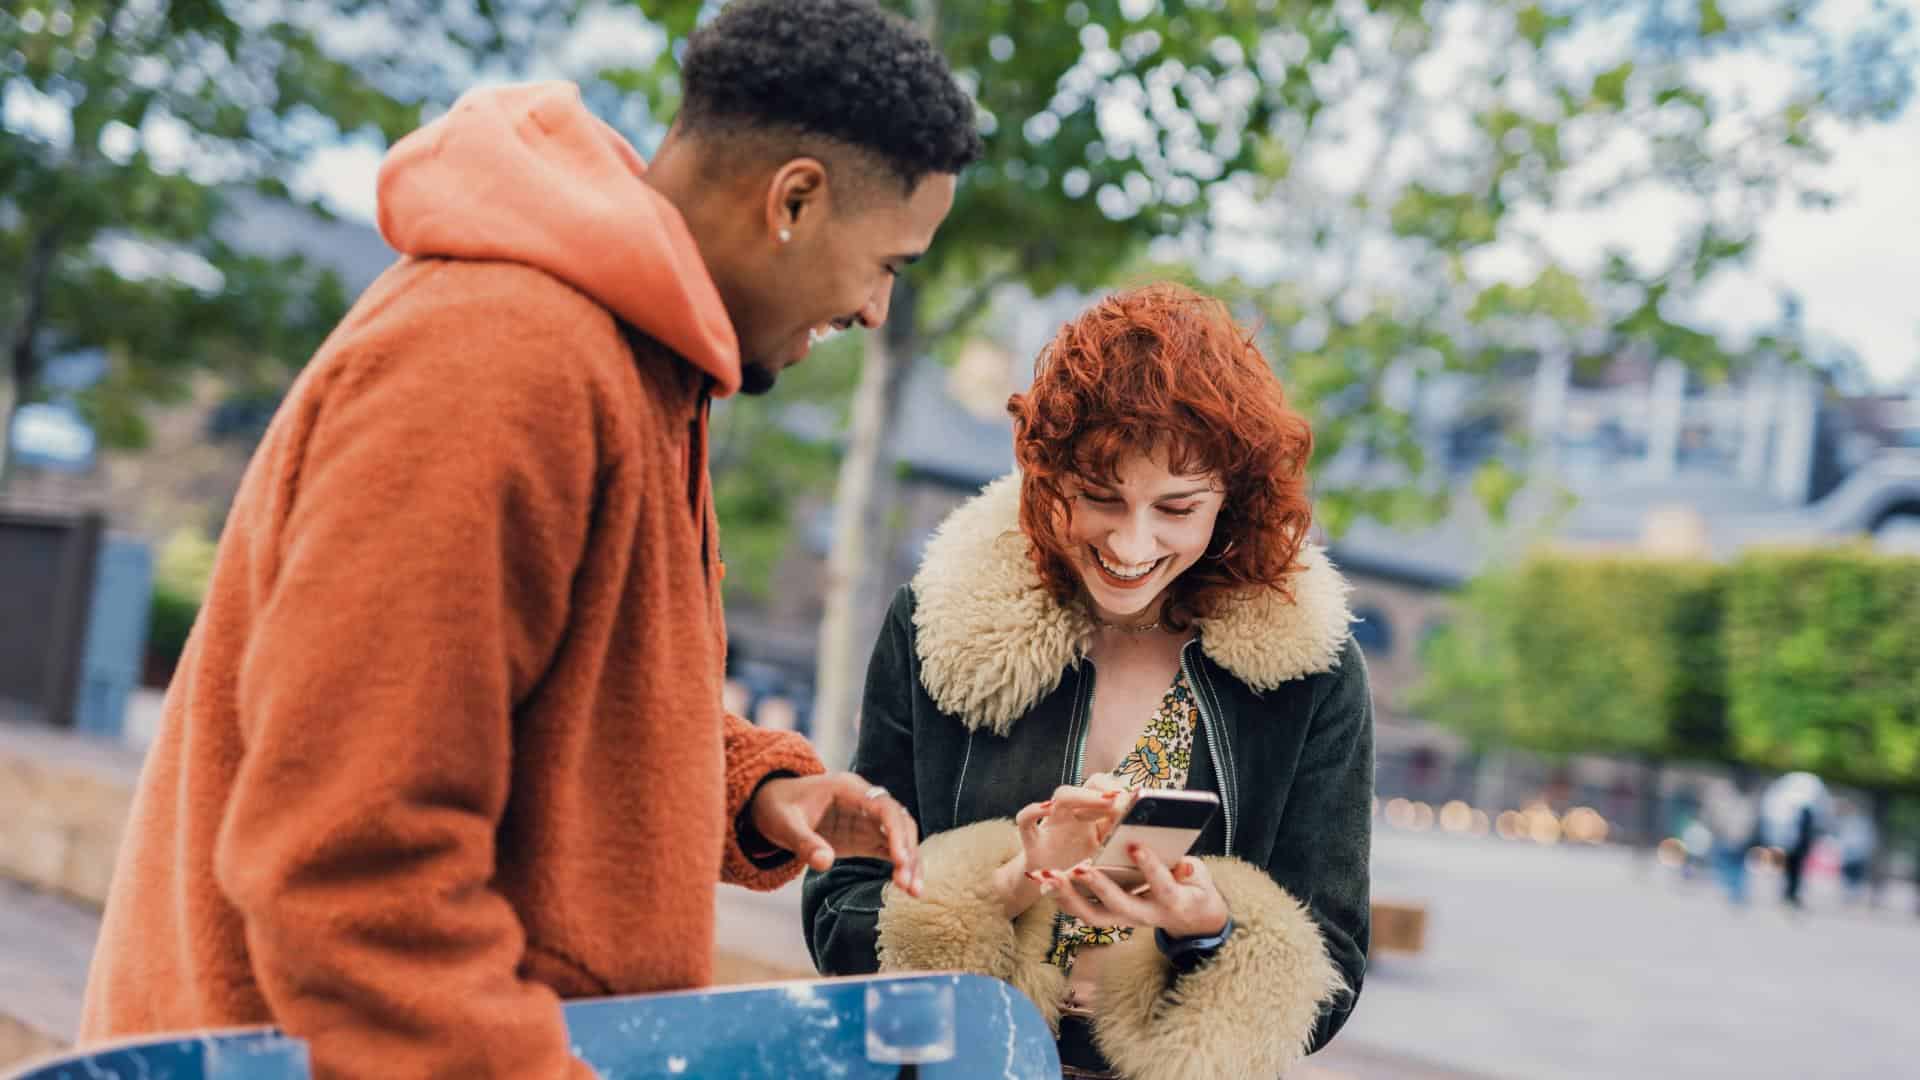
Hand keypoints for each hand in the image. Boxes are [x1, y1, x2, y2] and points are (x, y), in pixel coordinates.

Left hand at [749, 773, 922, 897]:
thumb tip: (825, 863)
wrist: (772, 805)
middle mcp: (864, 801)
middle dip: (908, 851)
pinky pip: (890, 850)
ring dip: (910, 862)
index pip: (884, 807)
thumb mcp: (784, 824)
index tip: (901, 859)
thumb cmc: (778, 808)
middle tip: (909, 884)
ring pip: (900, 837)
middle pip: (899, 822)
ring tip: (914, 892)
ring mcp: (867, 819)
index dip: (896, 832)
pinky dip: (901, 866)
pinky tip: (907, 887)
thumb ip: (804, 842)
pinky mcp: (865, 836)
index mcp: (847, 789)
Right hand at [990, 781, 1131, 918]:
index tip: (1137, 801)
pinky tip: (1046, 808)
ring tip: (1102, 802)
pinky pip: (1025, 820)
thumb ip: (1125, 851)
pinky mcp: (1032, 841)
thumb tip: (1162, 852)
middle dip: (1106, 790)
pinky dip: (1033, 811)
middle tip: (1120, 800)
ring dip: (1081, 795)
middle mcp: (1076, 814)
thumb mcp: (1107, 864)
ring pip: (1062, 796)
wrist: (1049, 890)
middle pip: (1089, 786)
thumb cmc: (1082, 875)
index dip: (1121, 792)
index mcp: (1097, 818)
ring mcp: (1053, 825)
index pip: (1109, 790)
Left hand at [1037, 844, 1228, 938]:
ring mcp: (1124, 919)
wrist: (1189, 918)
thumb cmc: (1191, 887)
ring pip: (1093, 915)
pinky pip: (1082, 911)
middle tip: (1080, 868)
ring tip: (1048, 876)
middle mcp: (1145, 916)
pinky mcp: (1108, 916)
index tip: (1137, 846)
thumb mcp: (1198, 877)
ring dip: (1068, 896)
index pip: (1162, 886)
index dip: (1150, 868)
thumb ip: (1188, 869)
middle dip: (1099, 887)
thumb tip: (1182, 861)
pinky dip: (1062, 897)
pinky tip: (1044, 880)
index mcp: (1172, 902)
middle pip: (1119, 906)